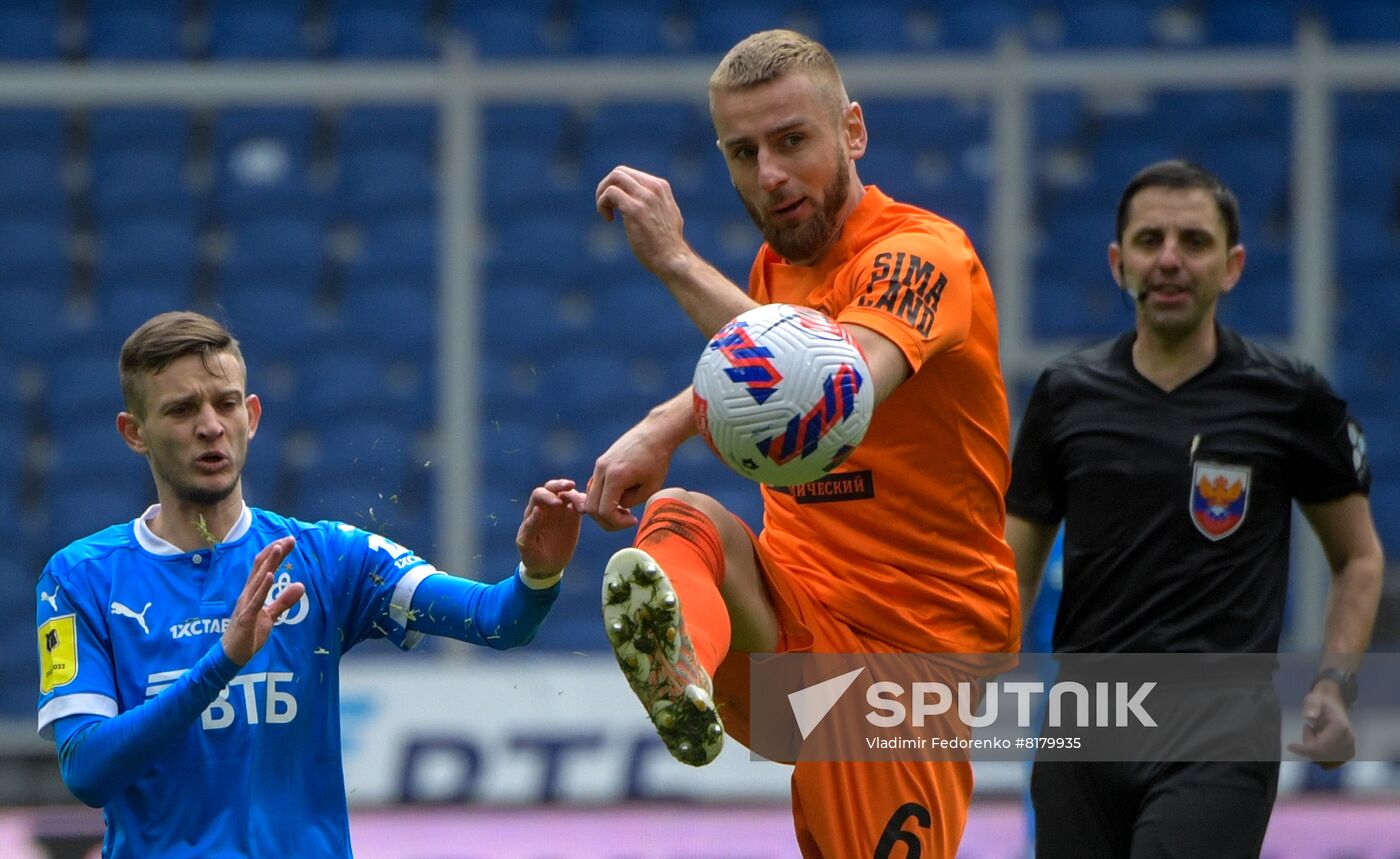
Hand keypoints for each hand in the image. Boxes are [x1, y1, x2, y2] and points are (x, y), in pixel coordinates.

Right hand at [221, 537, 303, 666]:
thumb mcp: (271, 616)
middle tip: (289, 538)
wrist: (232, 655)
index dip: (276, 553)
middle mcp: (247, 594)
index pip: (264, 567)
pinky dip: (263, 587)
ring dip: (268, 563)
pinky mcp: (246, 617)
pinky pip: (255, 600)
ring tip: (278, 548)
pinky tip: (270, 575)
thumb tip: (301, 586)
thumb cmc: (249, 633)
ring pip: (257, 580)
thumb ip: (284, 601)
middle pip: (261, 568)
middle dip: (275, 552)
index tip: (289, 540)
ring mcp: (245, 604)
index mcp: (253, 592)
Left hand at [516, 478, 585, 578]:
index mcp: (533, 511)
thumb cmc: (532, 556)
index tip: (557, 504)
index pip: (539, 494)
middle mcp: (547, 507)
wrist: (547, 567)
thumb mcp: (526, 546)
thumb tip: (537, 510)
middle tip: (571, 486)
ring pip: (568, 494)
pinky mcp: (573, 517)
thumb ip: (529, 528)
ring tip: (582, 508)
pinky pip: (580, 505)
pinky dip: (584, 503)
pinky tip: (587, 510)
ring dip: (576, 496)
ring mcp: (561, 511)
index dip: (547, 496)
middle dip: (560, 484)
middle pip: (553, 487)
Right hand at [583, 419, 676, 530]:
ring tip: (625, 509)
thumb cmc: (658, 460)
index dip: (617, 523)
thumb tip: (616, 507)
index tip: (633, 520)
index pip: (604, 512)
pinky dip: (603, 498)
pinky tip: (621, 497)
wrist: (655, 433)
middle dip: (607, 521)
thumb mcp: (651, 488)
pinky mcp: (601, 462)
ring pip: (590, 498)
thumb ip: (630, 502)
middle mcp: (602, 470)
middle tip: (626, 520)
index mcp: (615, 477)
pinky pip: (594, 487)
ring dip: (604, 509)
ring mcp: (599, 465)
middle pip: (590, 508)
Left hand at [595, 165, 692, 278]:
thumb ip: (656, 203)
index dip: (618, 188)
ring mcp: (645, 197)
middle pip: (619, 172)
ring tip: (605, 212)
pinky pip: (610, 193)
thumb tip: (640, 201)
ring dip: (601, 194)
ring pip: (614, 178)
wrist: (673, 259)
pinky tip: (608, 219)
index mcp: (661, 187)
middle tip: (605, 206)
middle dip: (605, 186)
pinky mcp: (634, 209)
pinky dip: (602, 204)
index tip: (617, 206)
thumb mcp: (667, 215)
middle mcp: (653, 188)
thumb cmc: (668, 244)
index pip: (631, 174)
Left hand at [1286, 684, 1355, 768]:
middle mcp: (1348, 741)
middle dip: (1309, 746)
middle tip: (1309, 729)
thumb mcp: (1313, 699)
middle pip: (1321, 755)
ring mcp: (1350, 749)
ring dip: (1314, 749)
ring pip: (1323, 760)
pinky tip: (1320, 742)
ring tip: (1315, 733)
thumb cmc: (1321, 702)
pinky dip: (1320, 754)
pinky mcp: (1348, 754)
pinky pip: (1328, 762)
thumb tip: (1308, 716)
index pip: (1320, 747)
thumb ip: (1311, 706)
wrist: (1334, 704)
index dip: (1304, 750)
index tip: (1290, 747)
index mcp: (1340, 728)